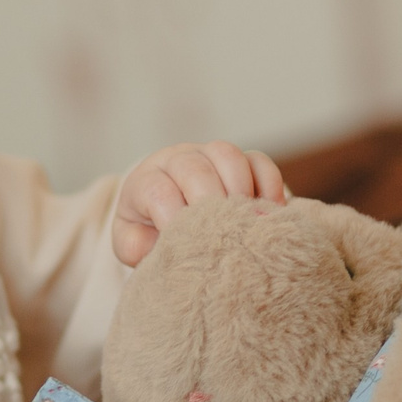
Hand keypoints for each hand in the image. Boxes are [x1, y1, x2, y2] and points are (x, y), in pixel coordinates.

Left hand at [112, 141, 286, 267]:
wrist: (166, 209)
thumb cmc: (149, 228)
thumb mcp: (133, 240)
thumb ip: (135, 244)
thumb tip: (151, 246)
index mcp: (146, 181)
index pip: (158, 191)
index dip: (174, 218)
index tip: (186, 245)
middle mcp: (177, 160)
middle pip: (195, 169)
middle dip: (210, 205)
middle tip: (220, 237)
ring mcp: (210, 155)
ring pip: (228, 156)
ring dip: (240, 191)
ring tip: (245, 225)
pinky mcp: (242, 160)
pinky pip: (259, 162)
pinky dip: (268, 186)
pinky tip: (268, 216)